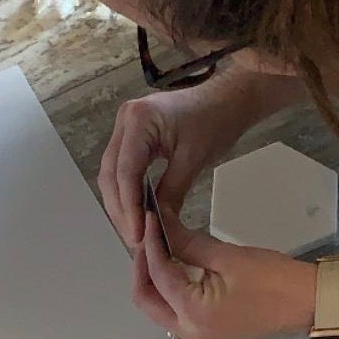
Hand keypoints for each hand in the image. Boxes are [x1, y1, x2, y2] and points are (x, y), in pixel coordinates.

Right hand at [99, 87, 251, 247]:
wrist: (227, 99)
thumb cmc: (216, 121)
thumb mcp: (194, 160)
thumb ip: (171, 192)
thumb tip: (156, 226)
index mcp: (139, 120)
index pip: (125, 172)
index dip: (129, 207)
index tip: (136, 235)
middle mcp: (125, 120)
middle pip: (111, 174)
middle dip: (120, 209)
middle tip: (133, 239)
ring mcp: (126, 126)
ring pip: (112, 173)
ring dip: (120, 203)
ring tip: (133, 231)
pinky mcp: (132, 135)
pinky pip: (122, 167)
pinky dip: (127, 191)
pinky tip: (135, 211)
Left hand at [132, 211, 315, 338]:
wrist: (309, 302)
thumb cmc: (273, 278)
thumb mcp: (226, 257)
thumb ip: (187, 242)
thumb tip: (160, 223)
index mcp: (193, 315)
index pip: (158, 275)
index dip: (150, 243)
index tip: (151, 216)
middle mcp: (189, 333)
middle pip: (146, 300)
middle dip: (141, 267)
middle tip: (148, 235)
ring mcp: (197, 337)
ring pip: (157, 307)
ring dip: (153, 278)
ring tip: (156, 245)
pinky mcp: (207, 332)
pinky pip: (174, 311)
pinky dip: (168, 288)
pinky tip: (172, 263)